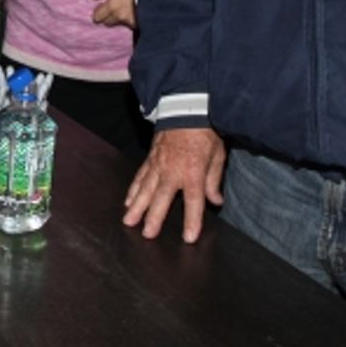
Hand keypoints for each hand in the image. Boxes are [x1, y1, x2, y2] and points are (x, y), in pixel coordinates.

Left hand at [90, 0, 135, 27]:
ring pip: (119, 23)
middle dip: (107, 16)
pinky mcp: (140, 24)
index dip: (98, 13)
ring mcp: (130, 22)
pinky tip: (134, 11)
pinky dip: (130, 19)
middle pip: (107, 23)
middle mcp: (120, 17)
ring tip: (126, 8)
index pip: (98, 17)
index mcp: (112, 6)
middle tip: (113, 8)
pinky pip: (130, 24)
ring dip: (119, 18)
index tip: (100, 9)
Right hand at [123, 127, 225, 243]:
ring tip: (129, 221)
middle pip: (162, 199)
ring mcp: (158, 165)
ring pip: (145, 190)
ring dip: (137, 207)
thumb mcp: (217, 155)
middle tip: (147, 234)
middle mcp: (172, 171)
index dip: (191, 221)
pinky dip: (133, 190)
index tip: (188, 238)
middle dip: (154, 218)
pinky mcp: (150, 159)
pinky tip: (127, 201)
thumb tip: (216, 201)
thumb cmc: (205, 132)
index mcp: (193, 172)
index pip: (193, 201)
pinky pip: (140, 176)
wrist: (186, 108)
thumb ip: (214, 180)